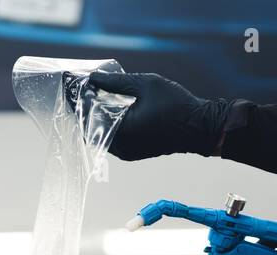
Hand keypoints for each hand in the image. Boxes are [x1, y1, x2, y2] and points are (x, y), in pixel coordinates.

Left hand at [87, 71, 234, 160]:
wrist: (200, 128)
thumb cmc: (177, 106)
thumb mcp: (145, 85)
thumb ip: (116, 82)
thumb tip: (94, 78)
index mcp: (123, 132)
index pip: (89, 116)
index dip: (80, 99)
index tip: (76, 85)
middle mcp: (122, 147)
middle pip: (91, 128)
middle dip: (86, 109)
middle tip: (84, 89)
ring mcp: (127, 153)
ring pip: (101, 135)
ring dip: (96, 117)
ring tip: (95, 96)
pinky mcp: (133, 153)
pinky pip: (112, 139)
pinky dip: (108, 124)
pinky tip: (109, 108)